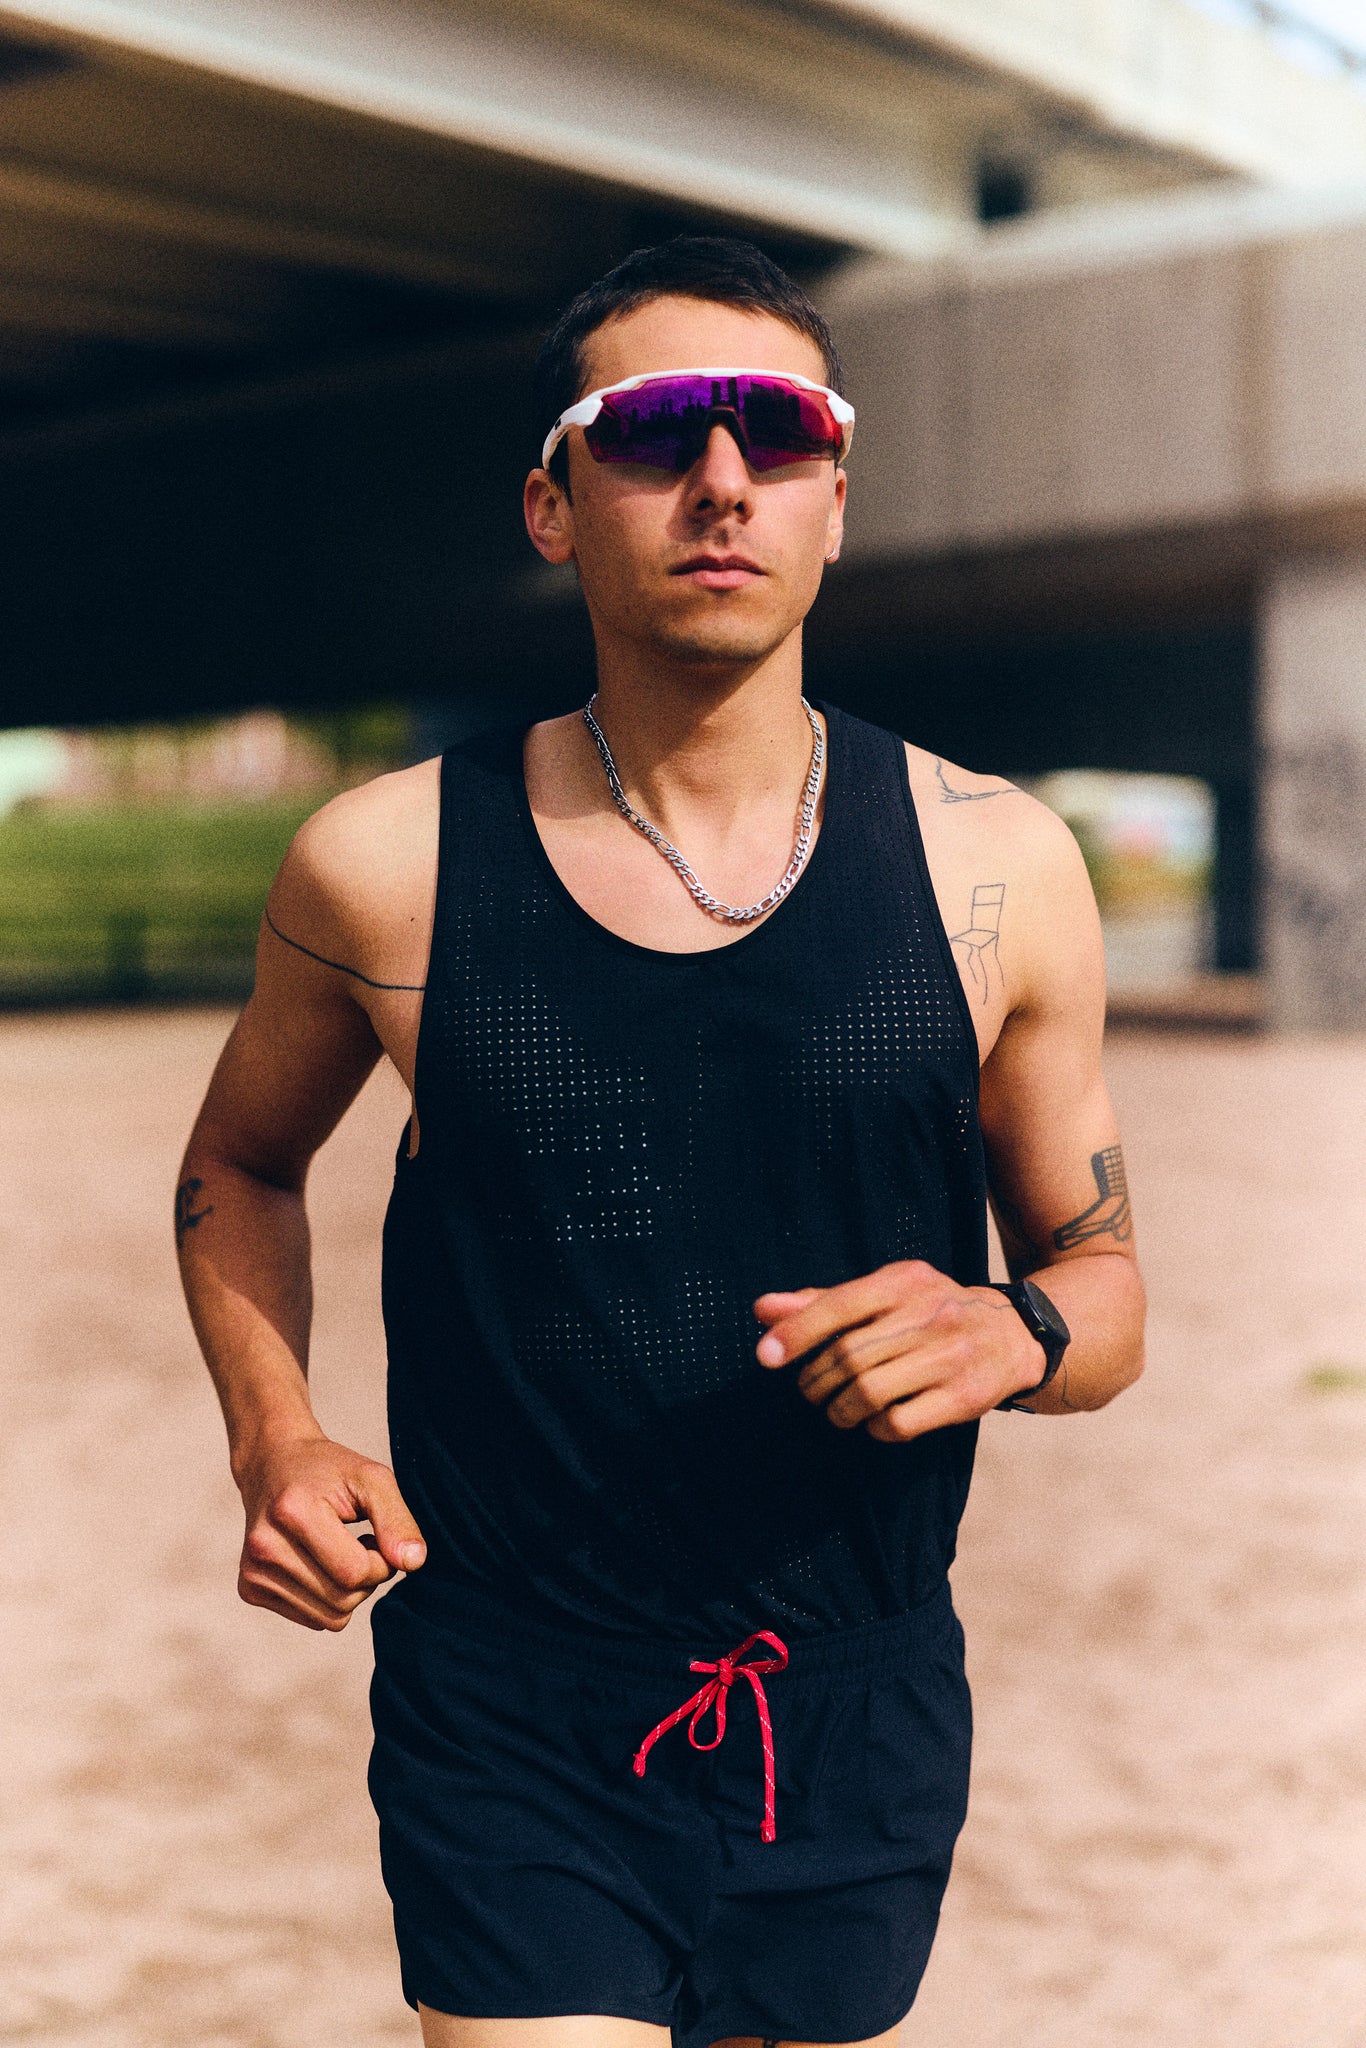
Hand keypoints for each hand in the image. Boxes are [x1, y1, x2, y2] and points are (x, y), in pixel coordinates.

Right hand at [236, 1432, 425, 1630]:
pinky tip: (319, 1564)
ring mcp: (253, 1571)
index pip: (354, 1572)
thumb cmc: (329, 1471)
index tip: (376, 1536)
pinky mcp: (250, 1589)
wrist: (273, 1465)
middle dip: (368, 1577)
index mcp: (292, 1511)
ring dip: (349, 1591)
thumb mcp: (372, 1479)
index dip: (381, 1562)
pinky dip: (328, 1598)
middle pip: (343, 1600)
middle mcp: (264, 1546)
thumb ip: (397, 1520)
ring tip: (339, 1551)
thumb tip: (413, 1563)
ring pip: (331, 1617)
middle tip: (360, 1541)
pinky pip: (313, 1619)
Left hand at [753, 1260, 1045, 1440]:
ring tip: (836, 1410)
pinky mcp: (963, 1397)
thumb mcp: (885, 1295)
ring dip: (839, 1409)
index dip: (797, 1332)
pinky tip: (873, 1422)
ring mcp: (950, 1356)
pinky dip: (873, 1428)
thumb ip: (823, 1303)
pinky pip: (898, 1422)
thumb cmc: (930, 1313)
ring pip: (868, 1392)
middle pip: (848, 1356)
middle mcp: (929, 1314)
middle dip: (815, 1380)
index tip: (765, 1357)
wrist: (1013, 1336)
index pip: (839, 1305)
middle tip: (809, 1390)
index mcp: (904, 1281)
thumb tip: (762, 1310)